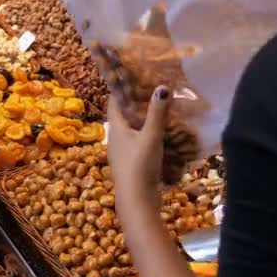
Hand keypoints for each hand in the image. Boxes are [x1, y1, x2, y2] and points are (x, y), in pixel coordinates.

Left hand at [108, 85, 170, 202]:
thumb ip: (157, 113)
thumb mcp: (151, 136)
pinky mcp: (132, 164)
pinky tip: (161, 134)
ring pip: (131, 130)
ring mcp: (123, 153)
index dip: (121, 88)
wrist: (136, 201)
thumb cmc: (140, 166)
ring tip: (159, 108)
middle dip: (135, 103)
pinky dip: (147, 135)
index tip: (133, 75)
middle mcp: (115, 139)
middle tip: (151, 89)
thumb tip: (162, 87)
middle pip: (123, 115)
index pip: (114, 102)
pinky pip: (138, 143)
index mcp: (115, 128)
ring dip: (142, 120)